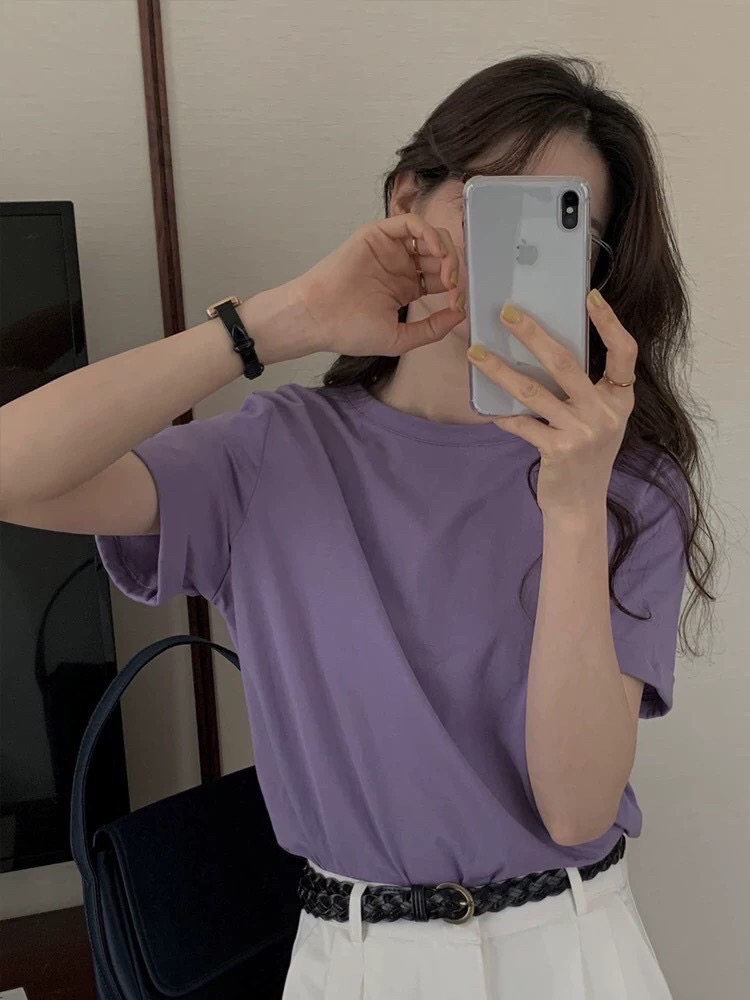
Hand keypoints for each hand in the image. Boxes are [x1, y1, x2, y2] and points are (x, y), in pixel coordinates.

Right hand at [293, 213, 464, 355]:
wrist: (318, 317)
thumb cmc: (350, 331)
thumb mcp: (400, 339)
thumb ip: (432, 329)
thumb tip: (459, 313)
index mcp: (406, 288)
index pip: (440, 279)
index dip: (454, 288)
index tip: (457, 303)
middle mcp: (401, 265)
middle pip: (439, 256)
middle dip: (453, 268)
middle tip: (453, 286)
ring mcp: (390, 248)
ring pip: (430, 237)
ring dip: (445, 251)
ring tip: (446, 272)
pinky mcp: (378, 234)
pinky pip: (411, 223)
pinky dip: (429, 233)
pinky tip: (434, 251)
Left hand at [467, 290, 636, 518]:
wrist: (580, 504)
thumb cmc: (585, 454)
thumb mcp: (596, 419)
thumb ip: (583, 390)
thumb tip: (544, 349)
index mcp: (619, 399)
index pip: (624, 353)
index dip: (610, 323)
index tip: (590, 296)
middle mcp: (605, 412)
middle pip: (565, 363)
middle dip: (533, 334)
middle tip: (507, 313)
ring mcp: (582, 431)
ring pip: (534, 391)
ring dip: (500, 370)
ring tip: (476, 353)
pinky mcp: (558, 450)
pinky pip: (522, 424)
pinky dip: (503, 416)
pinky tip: (488, 410)